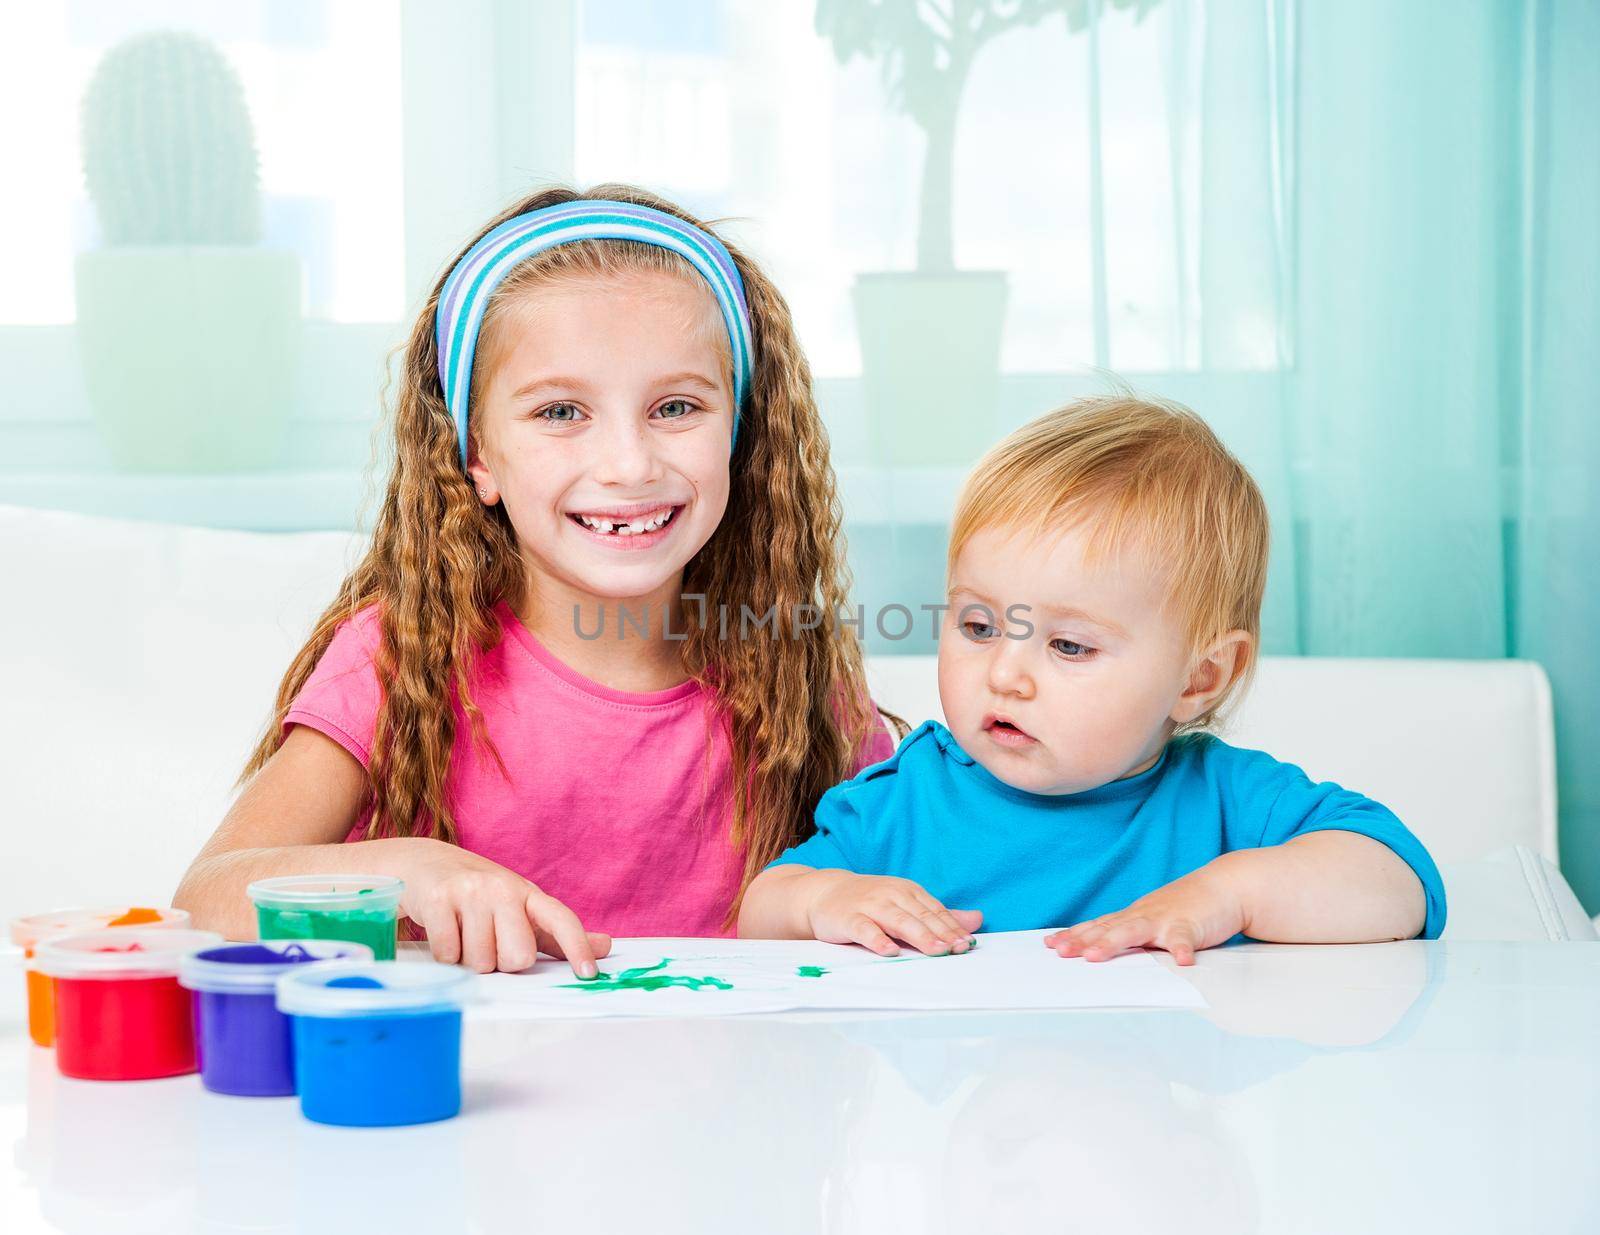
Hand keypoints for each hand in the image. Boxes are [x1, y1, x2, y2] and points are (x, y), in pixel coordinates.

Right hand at [399, 840, 611, 976]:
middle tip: (489, 944)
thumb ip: (557, 934)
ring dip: (469, 960)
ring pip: (481, 962)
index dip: (577, 947)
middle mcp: (503, 888)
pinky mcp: (439, 899)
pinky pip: (449, 955)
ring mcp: (471, 891)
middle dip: (502, 963)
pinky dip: (445, 956)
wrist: (424, 864)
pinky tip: (445, 933)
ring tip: (464, 934)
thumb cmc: (478, 895)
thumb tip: (605, 946)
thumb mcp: (519, 909)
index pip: (561, 919)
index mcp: (528, 893)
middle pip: (518, 957)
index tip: (589, 973)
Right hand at [806, 872, 982, 956]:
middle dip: (941, 933)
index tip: (969, 944)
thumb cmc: (871, 902)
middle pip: (921, 916)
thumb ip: (939, 915)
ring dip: (919, 936)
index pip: (935, 911)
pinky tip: (890, 951)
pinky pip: (865, 930)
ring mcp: (870, 906)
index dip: (952, 928)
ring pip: (898, 921)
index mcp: (908, 892)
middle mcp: (891, 895)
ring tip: (936, 951)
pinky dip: (878, 939)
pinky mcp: (849, 919)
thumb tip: (977, 920)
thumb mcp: (906, 904)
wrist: (825, 893)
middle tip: (959, 949)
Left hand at [1044, 860, 1245, 965]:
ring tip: (1095, 956)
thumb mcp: (1153, 919)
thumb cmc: (1186, 906)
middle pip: (1107, 928)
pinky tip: (1181, 962)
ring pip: (1135, 931)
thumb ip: (1131, 932)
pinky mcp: (1191, 925)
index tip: (1050, 944)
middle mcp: (1143, 916)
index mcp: (1133, 916)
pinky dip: (1181, 950)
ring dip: (1113, 943)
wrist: (1224, 886)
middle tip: (1060, 952)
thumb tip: (1102, 948)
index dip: (1074, 935)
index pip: (1098, 925)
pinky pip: (1184, 939)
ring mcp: (1165, 918)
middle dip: (1082, 941)